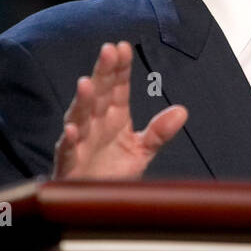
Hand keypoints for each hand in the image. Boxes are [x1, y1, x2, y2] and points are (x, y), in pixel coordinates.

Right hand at [53, 41, 187, 180]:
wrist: (94, 203)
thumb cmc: (112, 173)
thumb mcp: (141, 151)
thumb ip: (159, 132)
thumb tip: (182, 111)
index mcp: (113, 117)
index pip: (117, 87)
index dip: (120, 68)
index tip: (124, 48)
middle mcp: (95, 124)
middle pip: (99, 93)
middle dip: (103, 73)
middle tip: (108, 51)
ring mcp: (80, 142)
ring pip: (79, 116)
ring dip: (83, 101)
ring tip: (86, 83)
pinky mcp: (69, 164)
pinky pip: (68, 150)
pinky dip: (69, 140)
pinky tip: (72, 130)